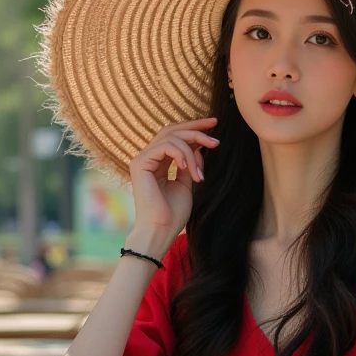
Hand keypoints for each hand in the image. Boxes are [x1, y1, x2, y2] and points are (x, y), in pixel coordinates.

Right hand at [127, 117, 219, 244]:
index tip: (214, 125)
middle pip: (171, 130)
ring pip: (171, 137)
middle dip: (195, 127)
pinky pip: (165, 146)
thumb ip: (189, 164)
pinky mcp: (140, 163)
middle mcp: (148, 158)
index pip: (174, 137)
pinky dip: (181, 154)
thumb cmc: (173, 214)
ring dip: (192, 150)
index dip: (194, 128)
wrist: (161, 231)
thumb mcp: (186, 184)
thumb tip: (199, 147)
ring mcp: (142, 159)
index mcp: (158, 162)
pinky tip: (188, 169)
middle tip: (215, 129)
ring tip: (199, 175)